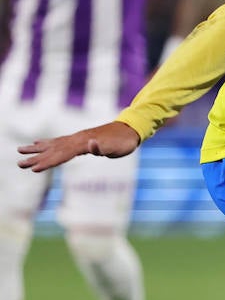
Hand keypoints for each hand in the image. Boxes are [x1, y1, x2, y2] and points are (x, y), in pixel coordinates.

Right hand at [17, 121, 140, 172]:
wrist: (130, 130)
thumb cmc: (123, 142)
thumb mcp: (115, 148)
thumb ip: (101, 147)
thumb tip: (90, 144)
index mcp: (83, 143)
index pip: (61, 155)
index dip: (48, 162)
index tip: (33, 169)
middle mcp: (77, 139)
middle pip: (53, 150)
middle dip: (36, 158)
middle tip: (19, 164)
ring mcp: (77, 138)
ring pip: (53, 145)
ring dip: (36, 149)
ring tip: (20, 151)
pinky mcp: (80, 138)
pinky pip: (59, 141)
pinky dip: (47, 143)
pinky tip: (38, 143)